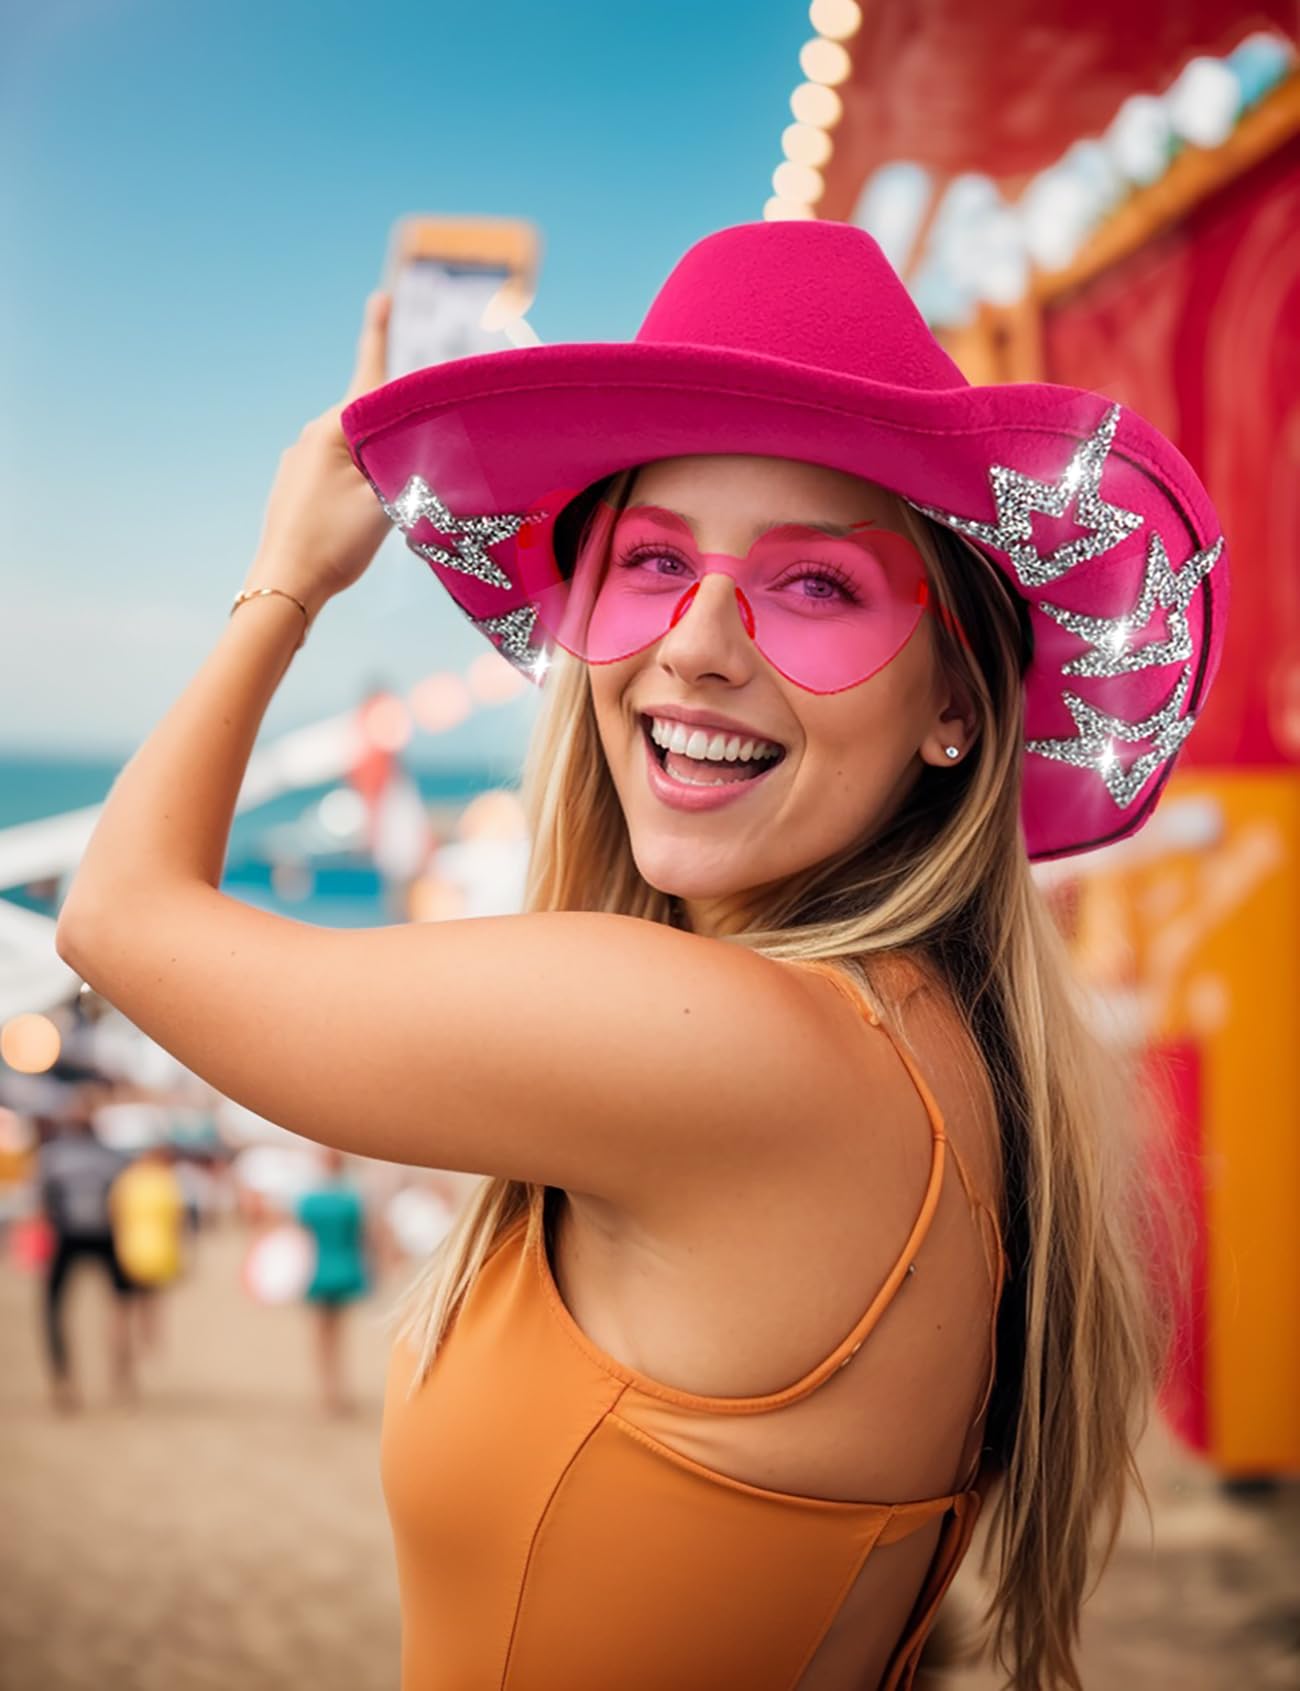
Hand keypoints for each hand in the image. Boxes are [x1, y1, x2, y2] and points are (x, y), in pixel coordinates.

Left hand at [242, 292, 394, 620]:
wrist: (284, 588)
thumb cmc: (334, 543)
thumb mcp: (387, 500)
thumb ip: (409, 463)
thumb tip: (425, 445)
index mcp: (332, 428)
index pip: (367, 374)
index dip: (378, 335)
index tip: (382, 296)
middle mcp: (310, 437)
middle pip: (369, 419)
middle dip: (396, 433)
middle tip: (412, 469)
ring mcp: (298, 463)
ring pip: (354, 450)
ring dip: (378, 468)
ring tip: (384, 512)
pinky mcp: (294, 489)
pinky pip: (337, 473)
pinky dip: (359, 486)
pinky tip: (359, 522)